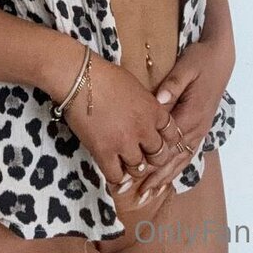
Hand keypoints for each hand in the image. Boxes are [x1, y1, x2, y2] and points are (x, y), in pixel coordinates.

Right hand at [60, 52, 178, 200]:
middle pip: (159, 156)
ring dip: (134, 167)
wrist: (81, 78)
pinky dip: (116, 176)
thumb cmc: (105, 75)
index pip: (172, 134)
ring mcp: (125, 143)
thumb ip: (145, 104)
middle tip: (143, 155)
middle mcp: (143, 129)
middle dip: (153, 158)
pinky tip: (112, 168)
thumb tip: (145, 113)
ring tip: (126, 162)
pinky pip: (116, 176)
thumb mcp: (135, 86)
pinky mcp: (104, 152)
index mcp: (153, 109)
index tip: (158, 141)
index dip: (167, 141)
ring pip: (139, 169)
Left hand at [133, 33, 234, 194]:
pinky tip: (168, 179)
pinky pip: (188, 153)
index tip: (135, 176)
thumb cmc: (201, 60)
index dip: (152, 162)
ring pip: (182, 159)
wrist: (221, 58)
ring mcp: (200, 128)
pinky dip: (177, 168)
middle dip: (156, 178)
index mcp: (192, 113)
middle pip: (174, 158)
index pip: (168, 144)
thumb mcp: (186, 67)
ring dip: (166, 178)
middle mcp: (197, 126)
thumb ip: (173, 84)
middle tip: (138, 195)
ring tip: (149, 194)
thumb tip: (158, 99)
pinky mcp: (200, 127)